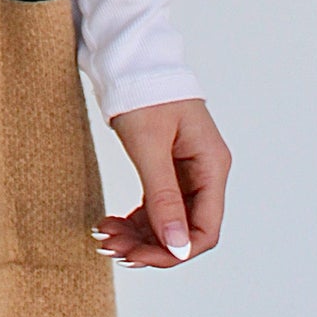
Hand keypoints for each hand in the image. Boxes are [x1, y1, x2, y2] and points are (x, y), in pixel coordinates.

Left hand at [95, 98, 230, 268]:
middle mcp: (205, 172)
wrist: (129, 59)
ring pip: (168, 221)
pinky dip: (134, 219)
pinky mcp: (167, 168)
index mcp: (211, 166)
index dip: (174, 251)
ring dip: (138, 235)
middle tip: (110, 246)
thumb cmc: (143, 93)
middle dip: (149, 244)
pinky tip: (110, 223)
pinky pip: (156, 206)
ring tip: (104, 236)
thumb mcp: (149, 146)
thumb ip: (163, 197)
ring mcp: (186, 171)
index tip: (137, 256)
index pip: (205, 230)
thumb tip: (177, 248)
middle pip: (185, 229)